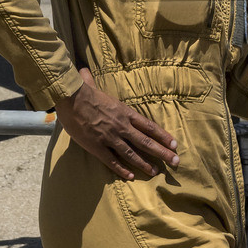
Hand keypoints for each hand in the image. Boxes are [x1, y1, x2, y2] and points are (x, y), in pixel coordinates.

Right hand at [54, 70, 178, 181]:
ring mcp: (110, 137)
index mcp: (125, 113)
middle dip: (162, 152)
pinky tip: (130, 176)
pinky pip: (111, 161)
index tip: (174, 144)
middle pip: (146, 141)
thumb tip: (84, 71)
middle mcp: (122, 126)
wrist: (71, 99)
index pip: (149, 126)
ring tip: (155, 172)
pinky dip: (121, 169)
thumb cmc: (83, 92)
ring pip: (131, 154)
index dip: (163, 136)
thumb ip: (94, 81)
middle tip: (175, 161)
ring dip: (144, 164)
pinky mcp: (97, 146)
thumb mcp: (94, 87)